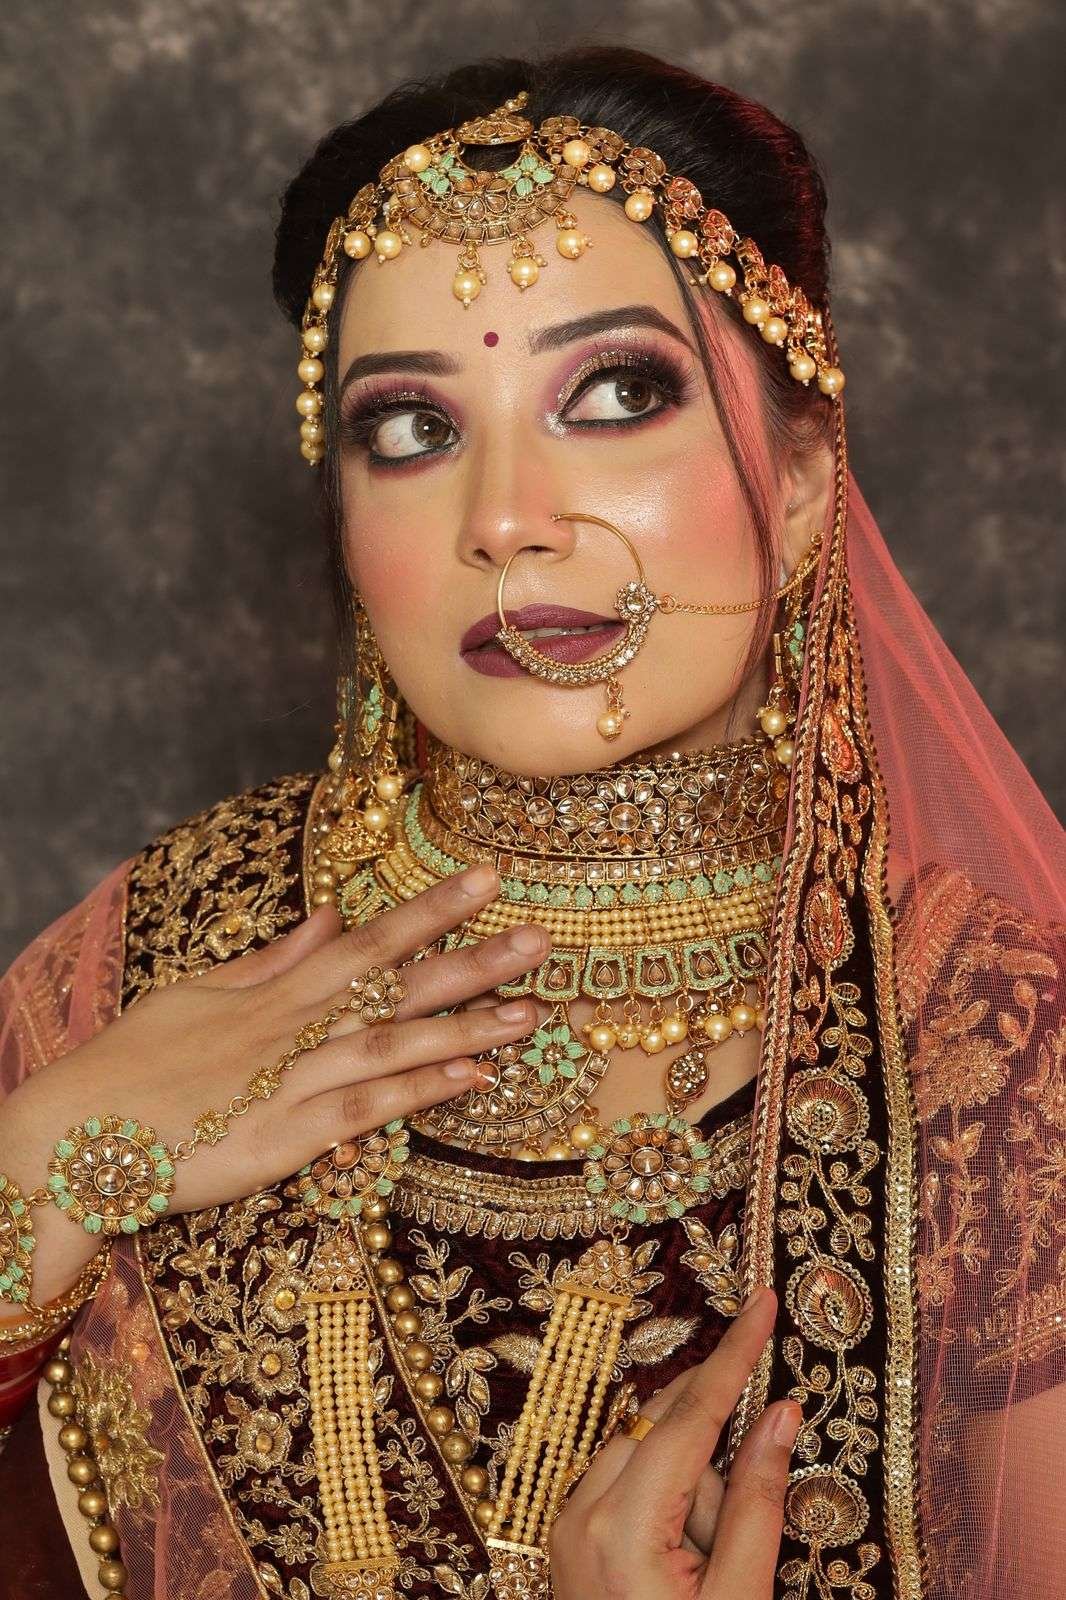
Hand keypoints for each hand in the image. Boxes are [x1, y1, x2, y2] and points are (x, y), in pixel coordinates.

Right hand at [0, 864, 547, 1304]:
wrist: (74, 1134)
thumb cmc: (132, 1066)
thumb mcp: (199, 994)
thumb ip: (273, 958)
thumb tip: (330, 917)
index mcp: (279, 991)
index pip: (370, 939)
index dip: (432, 909)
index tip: (488, 878)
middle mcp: (295, 1027)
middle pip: (397, 984)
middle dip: (473, 959)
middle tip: (543, 937)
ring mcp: (292, 1082)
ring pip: (392, 1043)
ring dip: (466, 1026)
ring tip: (531, 1011)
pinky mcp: (283, 1140)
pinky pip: (362, 1110)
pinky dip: (416, 1091)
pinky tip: (469, 1080)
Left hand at [549, 1288, 801, 1599]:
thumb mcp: (739, 1598)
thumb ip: (758, 1502)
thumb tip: (781, 1414)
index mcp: (622, 1527)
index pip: (689, 1417)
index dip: (733, 1356)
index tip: (761, 1303)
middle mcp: (581, 1512)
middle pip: (668, 1430)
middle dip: (718, 1465)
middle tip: (732, 1542)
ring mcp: (569, 1524)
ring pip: (651, 1456)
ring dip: (695, 1500)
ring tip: (706, 1576)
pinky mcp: (571, 1537)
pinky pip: (629, 1485)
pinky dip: (668, 1508)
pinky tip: (683, 1568)